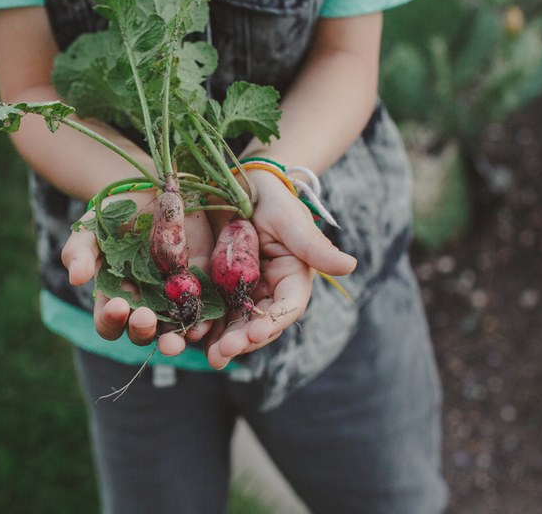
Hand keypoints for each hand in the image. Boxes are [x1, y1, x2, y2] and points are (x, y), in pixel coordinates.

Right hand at [60, 189, 216, 355]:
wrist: (154, 191)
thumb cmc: (116, 214)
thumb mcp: (92, 229)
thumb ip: (80, 252)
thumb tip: (76, 279)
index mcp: (114, 297)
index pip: (108, 322)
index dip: (111, 320)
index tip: (117, 305)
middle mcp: (143, 305)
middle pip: (141, 333)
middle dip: (142, 330)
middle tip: (145, 318)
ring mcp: (172, 299)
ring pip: (172, 332)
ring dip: (173, 341)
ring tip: (174, 341)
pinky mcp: (198, 288)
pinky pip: (201, 312)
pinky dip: (202, 323)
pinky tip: (202, 325)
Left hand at [205, 169, 356, 368]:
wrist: (240, 184)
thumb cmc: (273, 199)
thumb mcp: (291, 221)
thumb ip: (314, 246)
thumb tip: (350, 265)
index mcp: (292, 279)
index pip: (286, 307)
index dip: (273, 322)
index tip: (256, 333)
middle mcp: (268, 292)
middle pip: (258, 323)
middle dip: (243, 341)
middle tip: (223, 353)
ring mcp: (242, 292)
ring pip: (235, 324)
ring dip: (224, 343)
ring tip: (210, 357)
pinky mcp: (219, 287)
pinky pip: (212, 310)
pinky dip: (204, 325)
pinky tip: (191, 337)